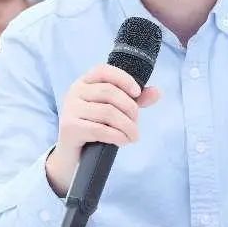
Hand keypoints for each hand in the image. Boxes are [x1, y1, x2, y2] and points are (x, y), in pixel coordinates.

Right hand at [46, 64, 160, 195]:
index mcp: (85, 82)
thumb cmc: (95, 127)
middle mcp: (74, 91)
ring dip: (127, 125)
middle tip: (136, 123)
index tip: (137, 93)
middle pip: (109, 92)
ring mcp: (70, 109)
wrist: (72, 155)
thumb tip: (157, 92)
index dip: (123, 79)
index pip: (104, 70)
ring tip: (133, 136)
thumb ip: (134, 100)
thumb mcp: (115, 110)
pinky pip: (100, 129)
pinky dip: (117, 135)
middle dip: (130, 108)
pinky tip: (124, 141)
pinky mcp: (70, 127)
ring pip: (107, 111)